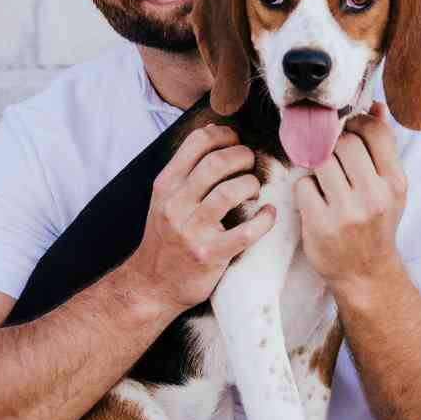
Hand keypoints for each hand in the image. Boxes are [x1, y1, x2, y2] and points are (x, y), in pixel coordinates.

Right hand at [127, 124, 276, 312]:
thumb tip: (215, 136)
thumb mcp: (163, 201)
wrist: (152, 285)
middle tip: (250, 163)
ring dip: (252, 184)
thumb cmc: (164, 239)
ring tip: (254, 189)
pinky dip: (265, 219)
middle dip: (243, 156)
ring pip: (231, 191)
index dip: (224, 135)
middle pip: (217, 162)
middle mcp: (176, 205)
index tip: (235, 141)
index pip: (197, 143)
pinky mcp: (211, 254)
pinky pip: (247, 231)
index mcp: (165, 186)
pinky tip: (268, 214)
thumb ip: (184, 173)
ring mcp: (193, 230)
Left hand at [294, 100, 405, 290]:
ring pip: (320, 161)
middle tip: (332, 161)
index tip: (349, 133)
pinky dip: (305, 190)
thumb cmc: (376, 224)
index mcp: (395, 182)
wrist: (366, 274)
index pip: (375, 130)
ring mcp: (347, 211)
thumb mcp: (390, 188)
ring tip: (325, 182)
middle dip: (333, 147)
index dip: (357, 124)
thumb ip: (382, 148)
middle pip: (343, 142)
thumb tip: (376, 105)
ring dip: (317, 168)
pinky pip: (303, 185)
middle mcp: (375, 195)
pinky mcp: (321, 224)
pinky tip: (315, 202)